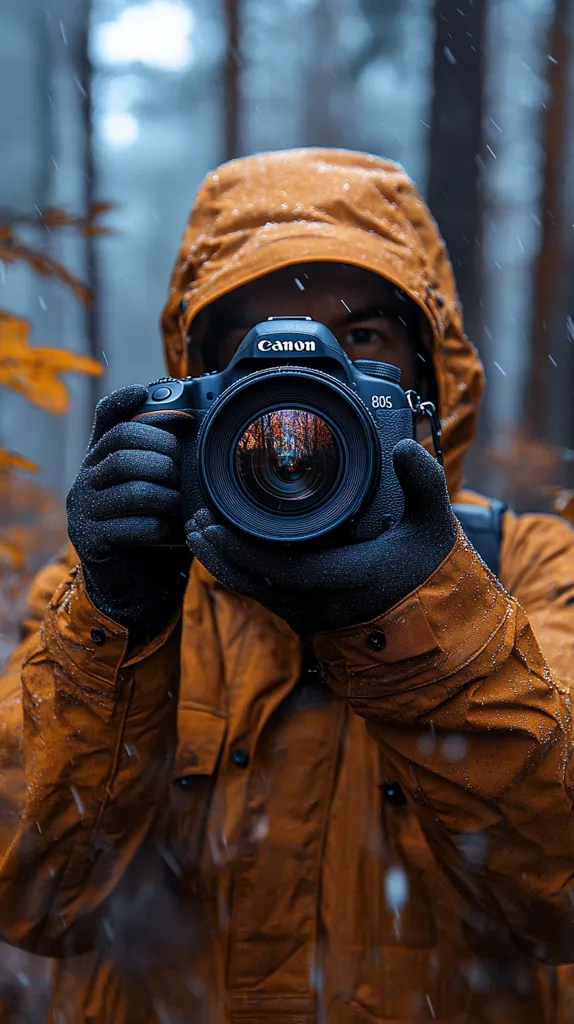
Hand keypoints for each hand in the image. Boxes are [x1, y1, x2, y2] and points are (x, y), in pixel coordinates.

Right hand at [67, 385, 190, 637]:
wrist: (133, 581)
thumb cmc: (153, 527)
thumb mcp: (158, 489)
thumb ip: (167, 460)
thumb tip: (201, 424)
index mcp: (100, 460)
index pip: (105, 420)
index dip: (122, 402)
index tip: (143, 391)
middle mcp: (85, 479)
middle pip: (120, 448)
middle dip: (160, 455)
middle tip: (183, 471)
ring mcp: (83, 510)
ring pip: (129, 488)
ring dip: (165, 494)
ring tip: (182, 504)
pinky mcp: (90, 541)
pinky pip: (130, 528)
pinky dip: (161, 530)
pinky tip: (176, 534)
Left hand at [185, 440, 456, 634]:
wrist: (436, 623)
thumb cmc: (430, 572)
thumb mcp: (435, 525)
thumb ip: (425, 483)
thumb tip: (406, 447)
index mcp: (349, 579)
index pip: (282, 568)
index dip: (243, 548)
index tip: (215, 523)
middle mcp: (324, 604)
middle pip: (256, 582)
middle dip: (220, 552)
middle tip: (194, 521)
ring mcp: (313, 616)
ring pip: (255, 593)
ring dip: (224, 564)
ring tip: (198, 534)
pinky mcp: (308, 618)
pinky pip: (263, 599)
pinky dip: (239, 576)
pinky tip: (223, 555)